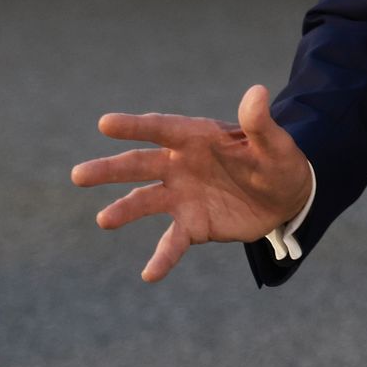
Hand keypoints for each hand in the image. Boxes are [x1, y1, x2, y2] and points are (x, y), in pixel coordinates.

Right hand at [71, 85, 312, 281]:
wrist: (287, 197)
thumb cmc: (279, 161)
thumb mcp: (275, 144)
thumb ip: (260, 123)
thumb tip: (258, 92)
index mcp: (196, 136)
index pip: (160, 128)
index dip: (134, 126)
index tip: (105, 123)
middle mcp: (180, 164)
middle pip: (140, 164)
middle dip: (109, 169)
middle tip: (78, 175)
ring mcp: (183, 195)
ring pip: (145, 201)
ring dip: (124, 210)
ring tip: (104, 220)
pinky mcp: (193, 224)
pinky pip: (172, 242)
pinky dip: (162, 258)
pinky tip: (149, 274)